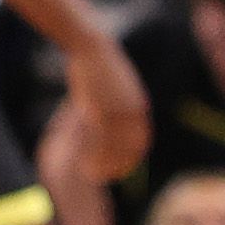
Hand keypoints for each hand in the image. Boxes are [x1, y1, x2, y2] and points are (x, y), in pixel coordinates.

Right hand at [64, 31, 150, 181]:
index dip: (131, 158)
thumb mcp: (114, 87)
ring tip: (89, 174)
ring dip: (102, 164)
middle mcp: (133, 111)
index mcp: (139, 107)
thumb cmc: (99, 66)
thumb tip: (110, 121)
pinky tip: (83, 164)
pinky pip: (98, 140)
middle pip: (130, 148)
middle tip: (103, 177)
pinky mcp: (100, 108)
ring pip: (113, 147)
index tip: (119, 170)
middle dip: (117, 165)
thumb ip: (117, 105)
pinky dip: (92, 155)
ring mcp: (118, 111)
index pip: (141, 140)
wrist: (91, 48)